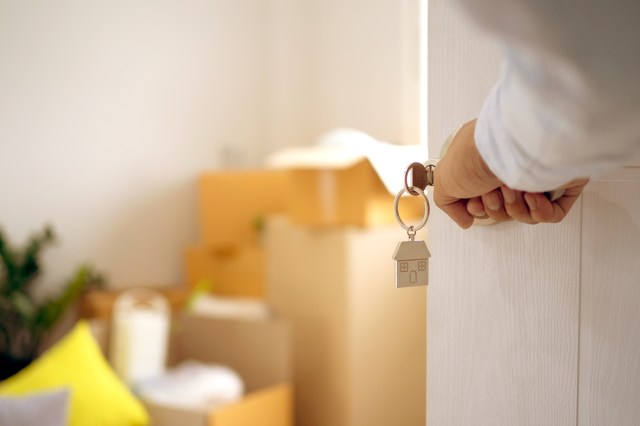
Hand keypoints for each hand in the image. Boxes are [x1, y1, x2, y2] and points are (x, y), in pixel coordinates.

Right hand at [433, 119, 587, 227]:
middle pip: (502, 208)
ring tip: (512, 189)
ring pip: (525, 213)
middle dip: (495, 207)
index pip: (482, 199)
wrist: (509, 144)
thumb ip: (447, 203)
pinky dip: (539, 212)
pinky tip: (532, 196)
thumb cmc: (476, 155)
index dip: (478, 208)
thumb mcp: (444, 181)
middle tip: (493, 191)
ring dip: (515, 208)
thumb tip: (466, 219)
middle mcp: (509, 167)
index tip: (475, 203)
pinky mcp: (559, 180)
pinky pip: (551, 213)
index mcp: (485, 163)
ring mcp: (534, 174)